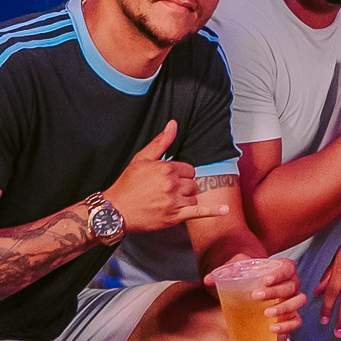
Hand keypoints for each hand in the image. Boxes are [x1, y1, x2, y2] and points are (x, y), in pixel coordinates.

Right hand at [106, 125, 229, 233]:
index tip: (168, 180)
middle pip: (193, 183)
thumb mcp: (141, 159)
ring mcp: (175, 201)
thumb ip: (160, 142)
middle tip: (167, 191)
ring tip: (170, 201)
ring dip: (187, 199)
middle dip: (184, 186)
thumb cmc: (127, 184)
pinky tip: (225, 210)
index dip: (180, 174)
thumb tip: (173, 124)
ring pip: (194, 196)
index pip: (189, 169)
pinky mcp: (175, 217)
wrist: (115, 211)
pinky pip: (199, 212)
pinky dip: (214, 211)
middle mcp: (173, 184)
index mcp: (167, 168)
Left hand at [204, 253, 305, 338]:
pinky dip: (287, 325)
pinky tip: (272, 328)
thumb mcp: (237, 269)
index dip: (280, 273)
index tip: (264, 280)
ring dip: (284, 308)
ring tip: (266, 313)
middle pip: (291, 286)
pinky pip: (295, 321)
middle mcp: (291, 283)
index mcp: (282, 268)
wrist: (251, 286)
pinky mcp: (290, 315)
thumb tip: (208, 279)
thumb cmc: (247, 276)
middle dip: (275, 292)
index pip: (288, 267)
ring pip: (297, 302)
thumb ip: (224, 271)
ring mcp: (293, 300)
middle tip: (256, 296)